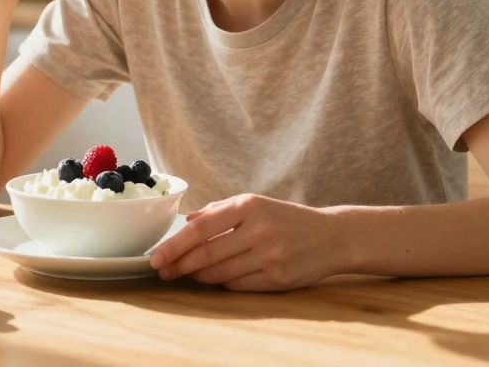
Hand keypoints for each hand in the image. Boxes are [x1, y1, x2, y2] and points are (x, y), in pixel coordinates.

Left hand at [148, 193, 341, 291]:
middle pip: (206, 254)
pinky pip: (238, 285)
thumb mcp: (255, 204)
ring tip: (186, 273)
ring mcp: (270, 256)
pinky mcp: (278, 278)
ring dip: (197, 275)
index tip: (156, 257)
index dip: (175, 246)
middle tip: (162, 271)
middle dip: (179, 265)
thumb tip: (186, 221)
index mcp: (249, 206)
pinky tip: (215, 278)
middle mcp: (259, 230)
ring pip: (219, 272)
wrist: (332, 236)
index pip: (202, 229)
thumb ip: (219, 211)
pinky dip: (222, 282)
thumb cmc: (286, 218)